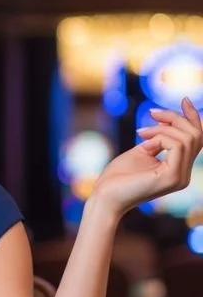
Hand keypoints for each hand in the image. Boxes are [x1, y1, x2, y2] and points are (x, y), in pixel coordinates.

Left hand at [91, 97, 202, 216]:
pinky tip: (144, 141)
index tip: (183, 100)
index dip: (192, 118)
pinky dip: (161, 137)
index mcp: (178, 169)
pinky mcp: (172, 177)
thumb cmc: (117, 177)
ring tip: (142, 132)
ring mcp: (180, 177)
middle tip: (151, 113)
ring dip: (163, 127)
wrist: (104, 196)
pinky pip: (177, 145)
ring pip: (187, 138)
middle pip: (195, 135)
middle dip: (174, 118)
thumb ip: (157, 140)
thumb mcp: (140, 152)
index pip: (196, 140)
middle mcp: (184, 175)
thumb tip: (168, 125)